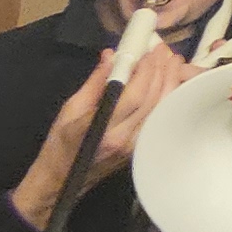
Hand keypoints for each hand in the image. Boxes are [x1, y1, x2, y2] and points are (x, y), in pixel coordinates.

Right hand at [11, 40, 185, 228]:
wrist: (61, 181)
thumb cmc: (60, 145)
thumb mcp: (70, 108)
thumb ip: (94, 83)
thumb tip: (111, 57)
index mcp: (102, 128)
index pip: (133, 95)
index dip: (146, 71)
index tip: (149, 51)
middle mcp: (123, 139)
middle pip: (152, 101)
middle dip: (161, 72)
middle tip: (163, 51)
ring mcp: (134, 146)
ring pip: (159, 111)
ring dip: (168, 84)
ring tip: (171, 62)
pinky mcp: (139, 149)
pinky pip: (157, 119)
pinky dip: (165, 99)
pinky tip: (168, 85)